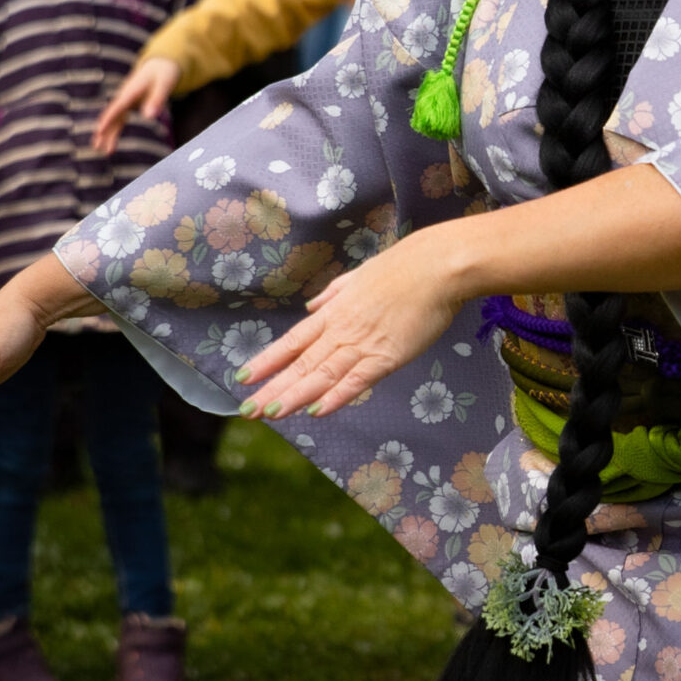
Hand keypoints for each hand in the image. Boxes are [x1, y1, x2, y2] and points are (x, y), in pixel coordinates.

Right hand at [93, 55, 181, 154]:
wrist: (160, 64)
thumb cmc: (164, 74)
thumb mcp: (165, 85)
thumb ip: (157, 100)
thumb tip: (149, 117)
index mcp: (132, 90)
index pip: (118, 106)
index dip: (108, 118)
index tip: (99, 130)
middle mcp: (125, 95)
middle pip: (112, 115)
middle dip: (104, 130)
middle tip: (96, 146)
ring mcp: (125, 100)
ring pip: (114, 118)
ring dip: (107, 132)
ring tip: (98, 148)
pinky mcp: (128, 103)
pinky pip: (119, 118)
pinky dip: (114, 129)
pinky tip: (109, 141)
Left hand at [235, 225, 474, 418]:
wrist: (436, 266)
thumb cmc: (403, 268)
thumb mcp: (359, 276)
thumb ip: (334, 294)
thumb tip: (312, 308)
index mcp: (334, 312)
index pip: (292, 341)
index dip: (267, 361)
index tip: (243, 378)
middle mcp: (342, 330)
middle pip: (301, 364)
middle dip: (273, 389)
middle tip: (247, 411)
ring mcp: (363, 344)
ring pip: (322, 375)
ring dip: (295, 396)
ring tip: (270, 414)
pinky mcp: (388, 356)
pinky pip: (358, 380)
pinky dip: (337, 396)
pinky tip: (317, 411)